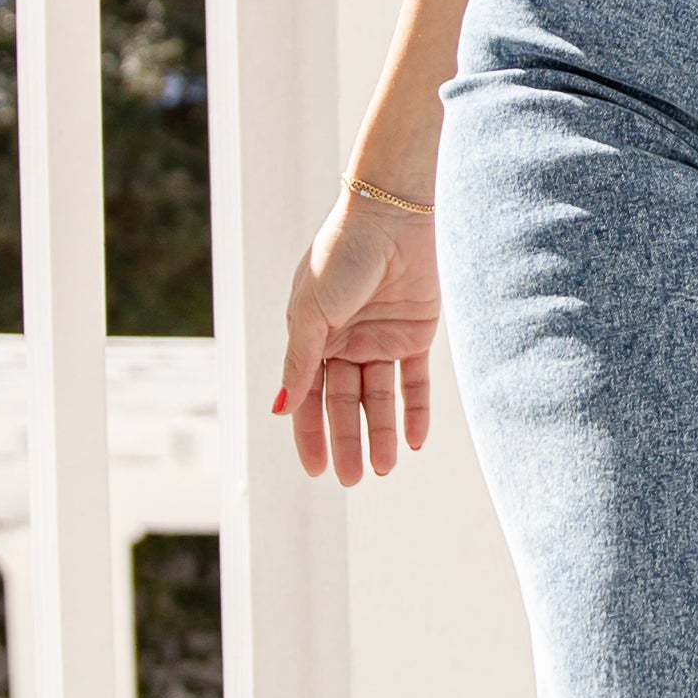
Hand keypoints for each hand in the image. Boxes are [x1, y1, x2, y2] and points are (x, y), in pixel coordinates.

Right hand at [277, 189, 441, 488]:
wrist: (391, 218)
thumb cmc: (341, 257)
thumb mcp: (312, 312)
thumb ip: (301, 360)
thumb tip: (283, 407)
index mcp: (312, 336)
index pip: (308, 395)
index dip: (310, 433)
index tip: (315, 470)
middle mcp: (345, 341)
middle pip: (345, 402)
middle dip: (348, 441)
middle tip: (353, 479)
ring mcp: (380, 338)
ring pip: (380, 397)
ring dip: (382, 432)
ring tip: (383, 468)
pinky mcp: (415, 333)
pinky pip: (414, 381)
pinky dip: (415, 411)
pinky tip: (414, 443)